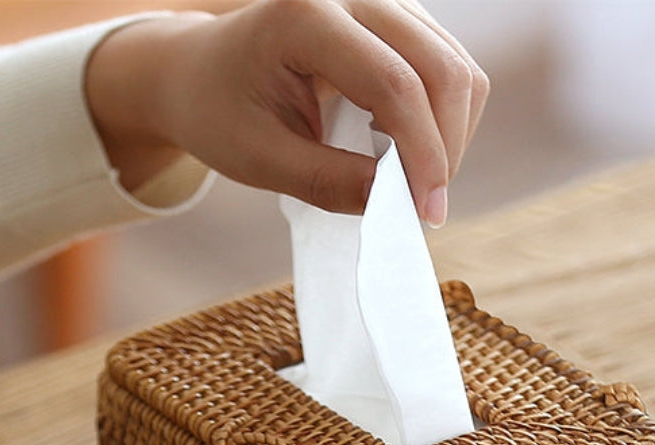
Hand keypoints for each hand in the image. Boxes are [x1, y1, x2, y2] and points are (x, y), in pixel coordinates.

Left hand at [85, 0, 488, 224]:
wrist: (200, 74)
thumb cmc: (221, 113)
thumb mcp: (261, 159)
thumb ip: (327, 182)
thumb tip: (395, 205)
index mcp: (305, 16)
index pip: (393, 83)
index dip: (422, 153)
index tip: (425, 213)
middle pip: (440, 68)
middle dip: (445, 147)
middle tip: (424, 208)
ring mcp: (380, 1)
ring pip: (454, 67)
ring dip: (449, 135)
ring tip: (411, 183)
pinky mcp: (396, 19)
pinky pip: (446, 67)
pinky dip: (442, 119)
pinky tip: (407, 152)